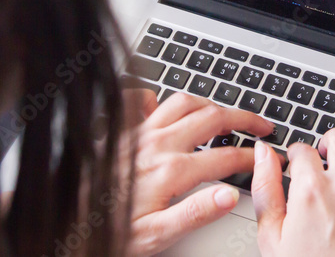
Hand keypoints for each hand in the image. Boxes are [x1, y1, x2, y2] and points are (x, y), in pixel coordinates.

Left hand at [120, 90, 272, 255]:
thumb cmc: (107, 234)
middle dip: (244, 117)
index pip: (225, 157)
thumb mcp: (157, 237)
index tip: (268, 158)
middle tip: (261, 124)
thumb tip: (230, 196)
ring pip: (182, 102)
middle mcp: (156, 145)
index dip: (252, 157)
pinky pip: (138, 99)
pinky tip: (162, 105)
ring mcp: (137, 133)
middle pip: (212, 117)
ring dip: (209, 104)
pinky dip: (155, 97)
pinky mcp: (118, 131)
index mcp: (171, 172)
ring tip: (225, 113)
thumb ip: (196, 213)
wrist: (66, 225)